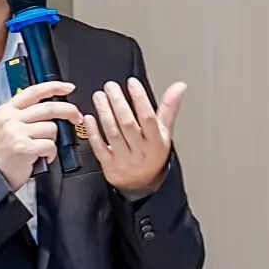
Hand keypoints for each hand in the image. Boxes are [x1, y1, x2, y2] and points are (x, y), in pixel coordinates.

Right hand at [0, 81, 82, 191]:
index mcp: (7, 110)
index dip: (54, 87)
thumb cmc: (0, 153)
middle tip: (77, 117)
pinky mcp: (24, 147)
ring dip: (53, 139)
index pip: (34, 92)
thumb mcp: (5, 125)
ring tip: (43, 147)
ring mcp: (17, 132)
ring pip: (51, 128)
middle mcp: (11, 118)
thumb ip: (23, 114)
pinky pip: (50, 145)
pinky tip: (43, 156)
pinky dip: (51, 153)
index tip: (68, 88)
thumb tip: (51, 109)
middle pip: (48, 108)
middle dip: (69, 111)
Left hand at [82, 78, 186, 192]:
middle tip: (110, 86)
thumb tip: (179, 87)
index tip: (132, 83)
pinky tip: (89, 117)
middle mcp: (140, 151)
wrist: (142, 185)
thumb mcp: (165, 132)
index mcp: (156, 142)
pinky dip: (93, 132)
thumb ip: (168, 108)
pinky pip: (99, 147)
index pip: (148, 118)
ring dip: (105, 113)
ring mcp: (124, 159)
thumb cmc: (153, 153)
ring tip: (99, 96)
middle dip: (118, 103)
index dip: (140, 99)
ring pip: (113, 133)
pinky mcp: (109, 165)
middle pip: (128, 124)